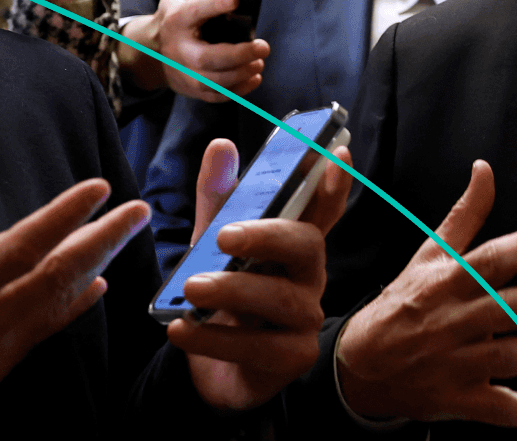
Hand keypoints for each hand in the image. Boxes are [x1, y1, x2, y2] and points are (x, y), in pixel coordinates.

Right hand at [0, 177, 148, 440]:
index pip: (22, 246)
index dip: (64, 215)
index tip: (97, 190)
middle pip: (58, 273)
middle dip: (103, 238)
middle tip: (139, 210)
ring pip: (57, 301)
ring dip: (94, 265)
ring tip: (121, 240)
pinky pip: (43, 331)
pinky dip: (71, 306)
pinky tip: (88, 291)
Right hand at [143, 0, 268, 100]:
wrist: (153, 50)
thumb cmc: (176, 16)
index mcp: (176, 21)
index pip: (194, 11)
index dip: (214, 5)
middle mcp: (179, 50)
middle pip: (206, 58)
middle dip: (238, 54)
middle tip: (263, 46)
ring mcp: (185, 73)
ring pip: (213, 82)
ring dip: (240, 74)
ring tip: (259, 61)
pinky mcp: (193, 89)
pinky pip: (217, 96)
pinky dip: (238, 90)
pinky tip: (254, 76)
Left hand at [167, 137, 353, 409]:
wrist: (209, 370)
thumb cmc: (221, 299)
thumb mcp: (210, 245)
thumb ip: (218, 199)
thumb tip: (221, 146)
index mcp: (293, 244)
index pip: (324, 209)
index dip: (334, 184)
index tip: (336, 154)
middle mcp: (309, 277)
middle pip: (308, 245)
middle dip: (267, 236)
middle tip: (223, 237)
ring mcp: (306, 318)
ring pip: (283, 299)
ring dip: (234, 290)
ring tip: (191, 289)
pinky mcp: (293, 358)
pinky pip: (260, 347)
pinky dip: (215, 338)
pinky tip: (181, 330)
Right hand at [336, 160, 516, 426]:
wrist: (356, 368)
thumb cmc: (403, 304)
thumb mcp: (427, 255)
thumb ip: (464, 215)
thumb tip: (486, 169)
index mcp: (446, 283)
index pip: (486, 262)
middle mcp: (452, 322)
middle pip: (502, 310)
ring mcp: (454, 364)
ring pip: (503, 358)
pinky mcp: (458, 400)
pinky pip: (495, 408)